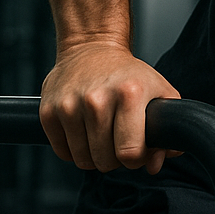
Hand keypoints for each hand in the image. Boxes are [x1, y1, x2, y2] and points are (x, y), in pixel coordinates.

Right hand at [39, 40, 180, 173]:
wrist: (92, 47)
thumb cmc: (129, 75)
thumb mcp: (159, 93)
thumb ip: (166, 131)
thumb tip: (154, 166)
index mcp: (130, 94)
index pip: (130, 153)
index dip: (136, 160)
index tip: (136, 151)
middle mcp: (97, 99)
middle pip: (105, 161)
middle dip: (115, 160)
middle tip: (118, 142)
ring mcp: (69, 105)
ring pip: (83, 160)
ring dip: (94, 156)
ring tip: (101, 136)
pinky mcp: (48, 111)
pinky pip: (63, 152)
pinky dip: (74, 150)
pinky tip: (83, 132)